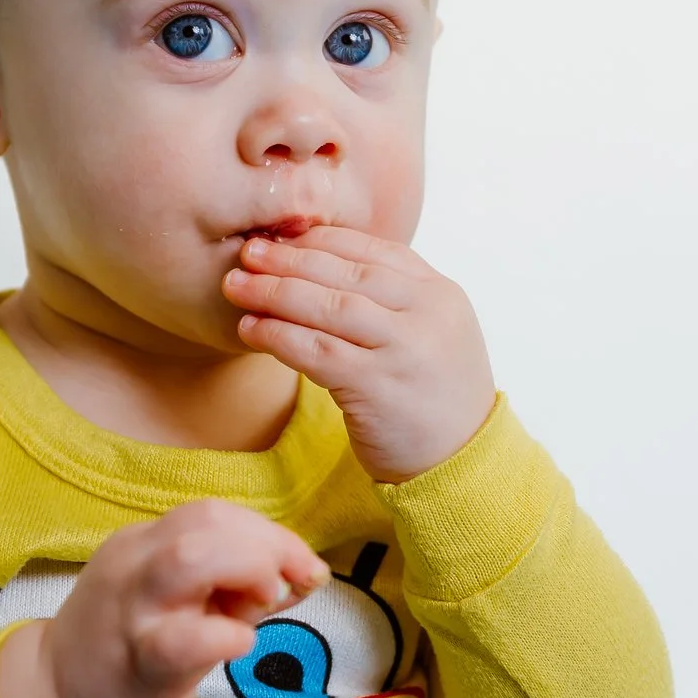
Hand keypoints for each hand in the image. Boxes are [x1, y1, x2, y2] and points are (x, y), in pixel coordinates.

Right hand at [0, 500, 330, 697]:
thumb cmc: (127, 652)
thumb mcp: (176, 602)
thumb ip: (233, 584)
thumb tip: (305, 573)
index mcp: (144, 544)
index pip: (214, 514)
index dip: (268, 533)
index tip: (301, 569)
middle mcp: (134, 565)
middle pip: (206, 520)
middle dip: (268, 544)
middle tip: (291, 586)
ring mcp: (133, 614)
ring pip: (189, 558)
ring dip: (249, 571)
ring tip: (264, 604)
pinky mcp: (141, 668)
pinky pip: (184, 641)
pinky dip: (227, 636)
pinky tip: (239, 645)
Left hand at [223, 226, 495, 483]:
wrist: (461, 460)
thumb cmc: (433, 396)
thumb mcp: (430, 334)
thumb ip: (392, 300)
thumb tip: (320, 265)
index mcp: (440, 293)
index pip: (373, 250)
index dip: (322, 241)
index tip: (282, 237)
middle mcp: (427, 315)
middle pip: (346, 273)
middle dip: (290, 260)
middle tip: (248, 253)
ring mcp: (405, 350)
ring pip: (328, 307)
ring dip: (275, 294)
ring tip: (236, 287)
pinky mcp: (378, 387)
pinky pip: (317, 352)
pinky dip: (278, 336)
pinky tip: (250, 330)